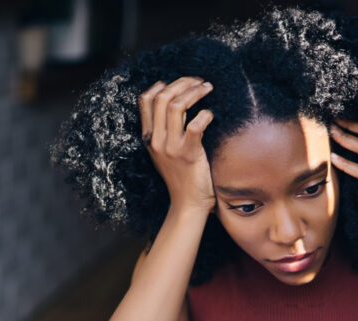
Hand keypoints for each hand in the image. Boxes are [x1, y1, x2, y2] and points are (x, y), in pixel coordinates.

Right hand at [139, 77, 215, 213]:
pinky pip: (196, 125)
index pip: (145, 100)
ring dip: (194, 92)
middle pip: (162, 97)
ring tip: (208, 88)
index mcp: (148, 137)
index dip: (162, 84)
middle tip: (199, 81)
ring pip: (177, 106)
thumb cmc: (181, 175)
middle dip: (182, 83)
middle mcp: (156, 140)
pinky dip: (206, 115)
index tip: (179, 83)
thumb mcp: (164, 151)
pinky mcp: (189, 154)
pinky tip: (211, 115)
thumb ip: (166, 129)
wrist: (187, 203)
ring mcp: (171, 147)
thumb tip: (178, 101)